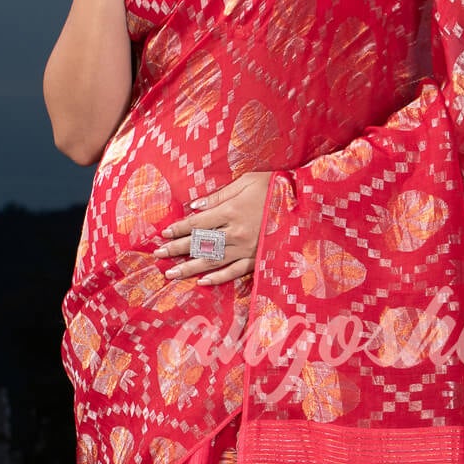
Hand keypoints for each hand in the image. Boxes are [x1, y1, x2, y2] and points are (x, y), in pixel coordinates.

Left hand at [159, 172, 274, 286]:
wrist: (305, 202)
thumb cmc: (274, 186)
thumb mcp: (246, 181)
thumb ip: (219, 196)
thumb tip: (195, 206)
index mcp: (231, 211)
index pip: (197, 222)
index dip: (179, 229)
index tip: (163, 234)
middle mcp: (236, 233)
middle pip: (200, 243)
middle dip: (177, 249)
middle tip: (158, 255)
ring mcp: (247, 248)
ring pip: (213, 261)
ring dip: (190, 268)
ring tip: (172, 274)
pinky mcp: (258, 258)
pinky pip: (236, 272)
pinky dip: (219, 278)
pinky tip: (203, 282)